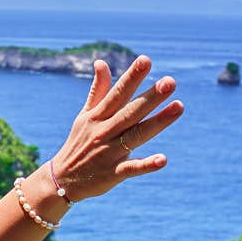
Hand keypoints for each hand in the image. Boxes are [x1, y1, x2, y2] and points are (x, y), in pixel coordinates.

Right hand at [48, 56, 181, 200]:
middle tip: (171, 82)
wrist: (62, 180)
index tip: (146, 60)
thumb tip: (101, 62)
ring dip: (157, 122)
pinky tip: (163, 159)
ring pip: (136, 135)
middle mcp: (104, 132)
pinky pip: (131, 169)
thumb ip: (97, 90)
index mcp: (98, 116)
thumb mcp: (84, 116)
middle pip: (130, 112)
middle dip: (150, 97)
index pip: (117, 93)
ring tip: (179, 107)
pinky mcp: (112, 174)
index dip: (131, 77)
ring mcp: (108, 153)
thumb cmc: (78, 143)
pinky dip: (146, 164)